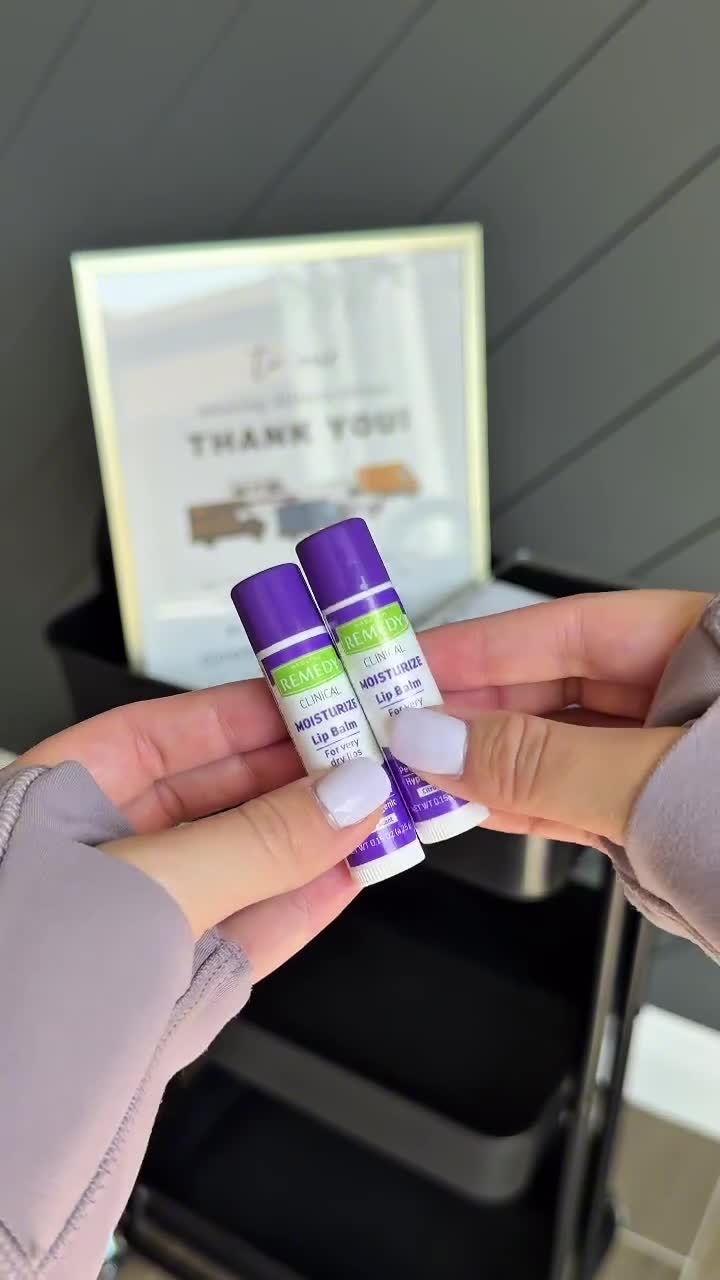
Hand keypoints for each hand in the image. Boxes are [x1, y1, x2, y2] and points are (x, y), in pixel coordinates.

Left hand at [20, 681, 389, 973]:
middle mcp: (100, 852)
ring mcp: (140, 918)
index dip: (249, 712)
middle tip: (371, 756)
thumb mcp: (145, 893)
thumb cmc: (18, 987)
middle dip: (297, 774)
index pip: (170, 732)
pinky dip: (305, 901)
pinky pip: (252, 924)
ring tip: (380, 811)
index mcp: (60, 799)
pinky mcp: (173, 980)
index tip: (320, 699)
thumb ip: (254, 842)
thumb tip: (343, 795)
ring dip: (316, 837)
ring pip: (245, 859)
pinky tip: (350, 874)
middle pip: (218, 792)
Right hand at [389, 590, 708, 848]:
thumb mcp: (660, 785)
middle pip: (557, 690)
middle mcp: (691, 697)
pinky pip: (582, 803)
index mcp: (706, 648)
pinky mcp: (669, 823)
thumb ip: (544, 764)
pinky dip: (524, 806)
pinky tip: (470, 805)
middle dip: (471, 713)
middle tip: (394, 729)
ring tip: (415, 772)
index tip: (404, 664)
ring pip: (562, 752)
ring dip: (487, 766)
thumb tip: (438, 739)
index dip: (480, 647)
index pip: (569, 628)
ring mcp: (679, 763)